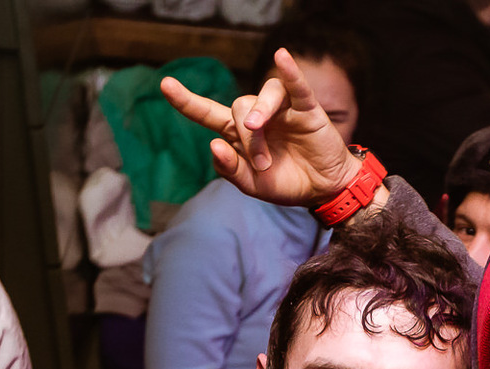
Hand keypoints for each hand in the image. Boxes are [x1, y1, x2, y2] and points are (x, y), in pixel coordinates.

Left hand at [162, 48, 362, 206]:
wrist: (323, 190)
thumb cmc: (287, 184)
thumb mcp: (253, 186)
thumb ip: (231, 170)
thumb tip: (214, 145)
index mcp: (239, 134)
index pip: (208, 112)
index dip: (187, 101)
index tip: (166, 85)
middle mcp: (258, 115)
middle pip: (238, 109)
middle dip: (248, 140)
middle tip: (262, 166)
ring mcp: (281, 109)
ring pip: (262, 97)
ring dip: (261, 120)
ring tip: (267, 154)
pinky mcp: (306, 108)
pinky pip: (295, 85)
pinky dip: (290, 71)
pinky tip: (282, 57)